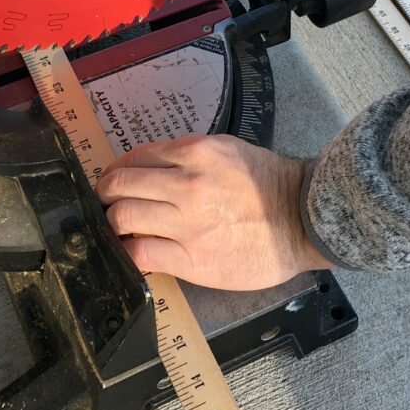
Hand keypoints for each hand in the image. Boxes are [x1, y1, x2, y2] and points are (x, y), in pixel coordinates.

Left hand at [95, 134, 331, 289]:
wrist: (302, 220)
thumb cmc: (270, 185)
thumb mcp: (229, 151)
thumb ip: (189, 156)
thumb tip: (151, 167)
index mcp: (196, 152)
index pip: (135, 157)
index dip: (117, 170)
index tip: (115, 181)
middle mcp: (187, 183)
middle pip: (119, 185)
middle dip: (106, 195)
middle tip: (108, 205)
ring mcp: (187, 223)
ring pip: (122, 218)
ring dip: (114, 224)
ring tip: (123, 230)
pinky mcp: (191, 258)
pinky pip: (140, 254)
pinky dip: (129, 253)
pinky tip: (135, 251)